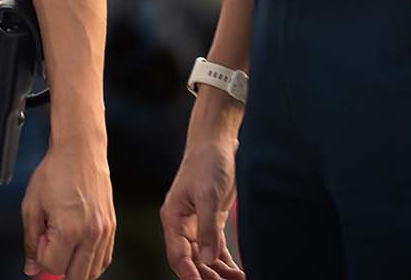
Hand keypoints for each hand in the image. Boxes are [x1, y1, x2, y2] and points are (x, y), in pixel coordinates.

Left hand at [21, 135, 114, 278]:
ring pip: (92, 273)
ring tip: (63, 248)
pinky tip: (79, 251)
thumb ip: (30, 241)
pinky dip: (91, 263)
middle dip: (58, 268)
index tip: (39, 242)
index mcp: (69, 229)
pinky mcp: (112, 228)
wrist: (80, 151)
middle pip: (75, 276)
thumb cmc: (57, 171)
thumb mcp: (31, 205)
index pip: (53, 267)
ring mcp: (105, 232)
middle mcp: (91, 234)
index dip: (41, 258)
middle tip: (50, 249)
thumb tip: (31, 267)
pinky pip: (104, 260)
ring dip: (75, 268)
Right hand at [161, 135, 244, 279]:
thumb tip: (209, 259)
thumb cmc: (207, 163)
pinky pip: (216, 249)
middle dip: (207, 277)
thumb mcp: (208, 195)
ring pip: (205, 258)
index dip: (189, 274)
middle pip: (192, 261)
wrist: (217, 143)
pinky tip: (237, 272)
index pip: (178, 255)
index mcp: (173, 218)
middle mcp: (182, 225)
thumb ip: (208, 228)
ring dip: (219, 273)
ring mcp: (197, 225)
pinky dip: (226, 262)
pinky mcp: (212, 222)